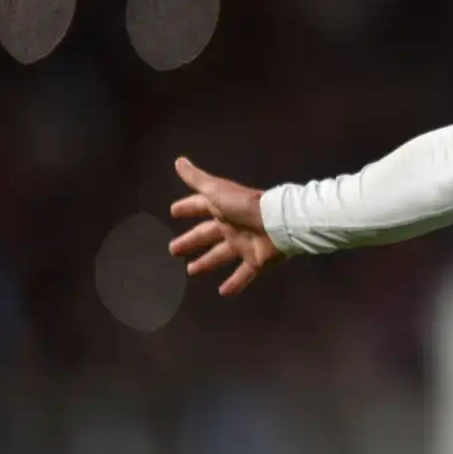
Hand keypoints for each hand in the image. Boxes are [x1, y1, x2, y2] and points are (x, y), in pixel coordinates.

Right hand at [168, 157, 284, 294]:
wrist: (278, 222)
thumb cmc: (246, 205)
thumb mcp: (216, 190)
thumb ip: (196, 178)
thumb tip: (178, 161)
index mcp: (222, 209)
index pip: (199, 207)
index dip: (187, 208)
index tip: (173, 211)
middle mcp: (232, 226)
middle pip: (206, 235)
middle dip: (190, 241)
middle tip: (173, 249)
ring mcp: (244, 244)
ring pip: (221, 256)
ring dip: (206, 263)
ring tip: (191, 271)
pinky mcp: (257, 260)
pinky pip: (244, 274)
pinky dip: (235, 284)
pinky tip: (223, 292)